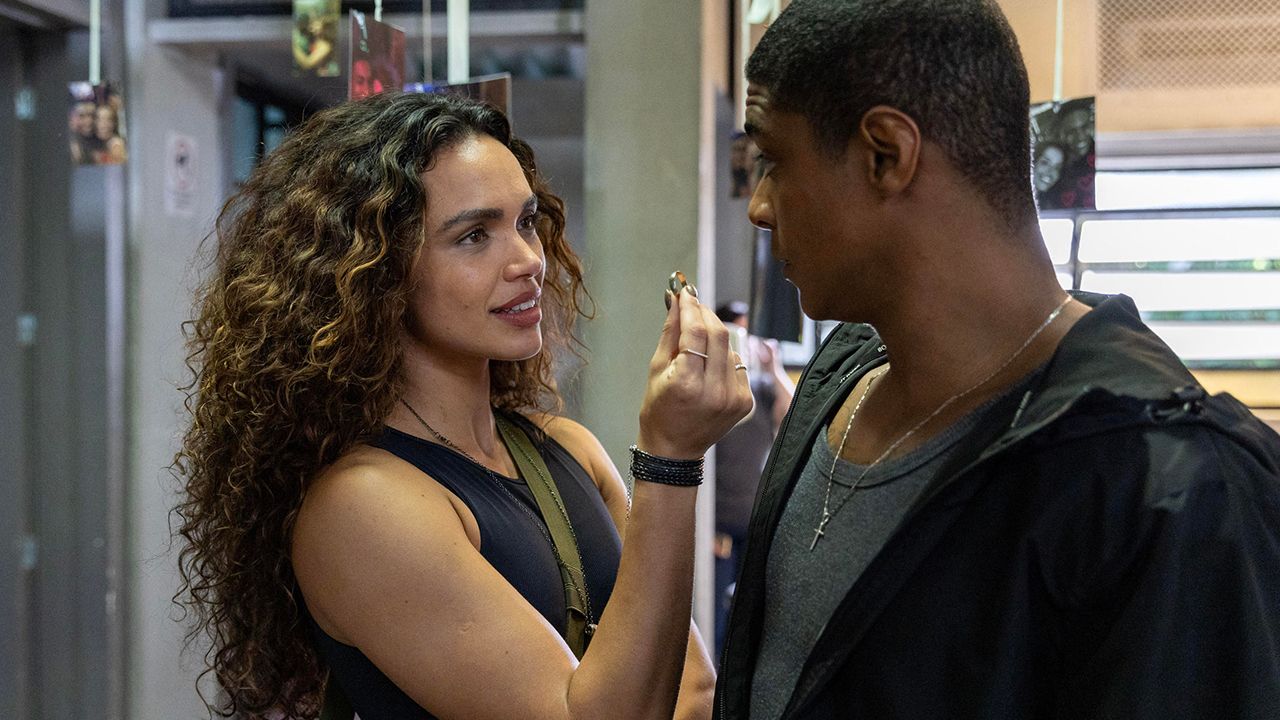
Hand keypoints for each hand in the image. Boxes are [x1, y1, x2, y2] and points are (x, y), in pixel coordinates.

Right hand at [637, 288, 753, 458]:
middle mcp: (715, 391)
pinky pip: (737, 364)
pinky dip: (724, 356)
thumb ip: (670, 332)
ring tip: (697, 337)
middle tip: (693, 304)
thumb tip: (677, 302)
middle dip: (705, 314)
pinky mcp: (744, 401)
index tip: (685, 292)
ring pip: (730, 347)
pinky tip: (709, 363)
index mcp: (687, 383)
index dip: (690, 308)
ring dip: (715, 334)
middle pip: (718, 335)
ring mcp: (733, 397)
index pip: (695, 332)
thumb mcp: (655, 369)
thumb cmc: (659, 410)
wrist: (674, 449)